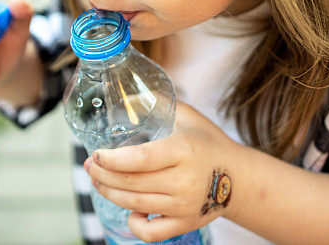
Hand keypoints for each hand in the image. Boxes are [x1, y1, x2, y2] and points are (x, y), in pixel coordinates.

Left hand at [83, 101, 238, 242]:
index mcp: (184, 151)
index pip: (140, 159)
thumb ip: (157, 104)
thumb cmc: (207, 142)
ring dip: (109, 193)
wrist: (237, 176)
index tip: (97, 154)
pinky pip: (151, 233)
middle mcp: (184, 181)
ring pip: (134, 205)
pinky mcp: (186, 224)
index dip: (112, 159)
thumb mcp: (187, 116)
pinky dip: (134, 224)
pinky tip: (129, 210)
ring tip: (99, 181)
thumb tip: (125, 97)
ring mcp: (185, 206)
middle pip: (131, 183)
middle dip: (102, 175)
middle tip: (90, 165)